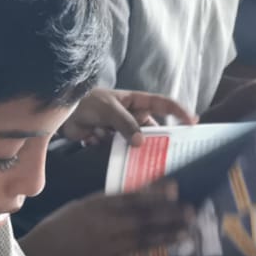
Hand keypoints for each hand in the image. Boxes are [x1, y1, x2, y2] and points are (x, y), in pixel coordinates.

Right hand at [20, 185, 194, 255]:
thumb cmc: (58, 227)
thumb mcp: (81, 206)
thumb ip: (107, 202)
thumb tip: (136, 196)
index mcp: (96, 207)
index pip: (132, 198)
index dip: (156, 194)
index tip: (176, 189)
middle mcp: (104, 227)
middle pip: (143, 219)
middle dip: (170, 216)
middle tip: (192, 213)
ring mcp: (104, 249)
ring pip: (141, 241)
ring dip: (166, 237)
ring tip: (187, 233)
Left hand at [62, 87, 197, 145]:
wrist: (63, 111)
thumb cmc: (88, 102)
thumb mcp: (110, 110)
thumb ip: (126, 125)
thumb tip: (141, 142)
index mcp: (137, 102)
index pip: (164, 104)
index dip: (180, 112)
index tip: (193, 122)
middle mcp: (132, 115)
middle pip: (150, 130)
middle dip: (151, 140)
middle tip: (157, 153)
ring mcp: (121, 129)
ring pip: (133, 143)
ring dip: (124, 145)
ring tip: (112, 141)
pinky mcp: (108, 141)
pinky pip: (117, 149)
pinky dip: (108, 148)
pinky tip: (93, 138)